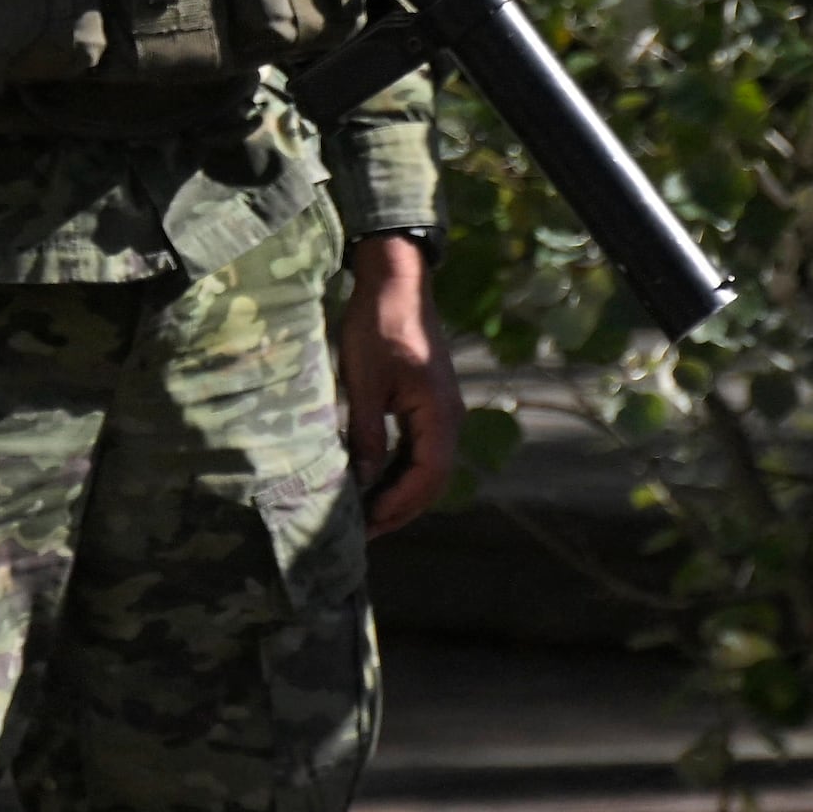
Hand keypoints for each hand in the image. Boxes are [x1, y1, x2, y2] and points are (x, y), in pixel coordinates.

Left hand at [335, 233, 462, 536]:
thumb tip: (363, 483)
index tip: (368, 525)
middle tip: (363, 531)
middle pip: (433, 479)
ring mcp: (443, 411)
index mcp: (439, 413)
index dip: (398, 506)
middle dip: (400, 508)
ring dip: (401, 492)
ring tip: (366, 514)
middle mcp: (450, 417)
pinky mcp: (431, 404)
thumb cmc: (379, 323)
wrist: (397, 280)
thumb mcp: (363, 380)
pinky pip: (422, 449)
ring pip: (428, 467)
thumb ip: (367, 434)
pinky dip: (401, 471)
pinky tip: (375, 481)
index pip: (428, 477)